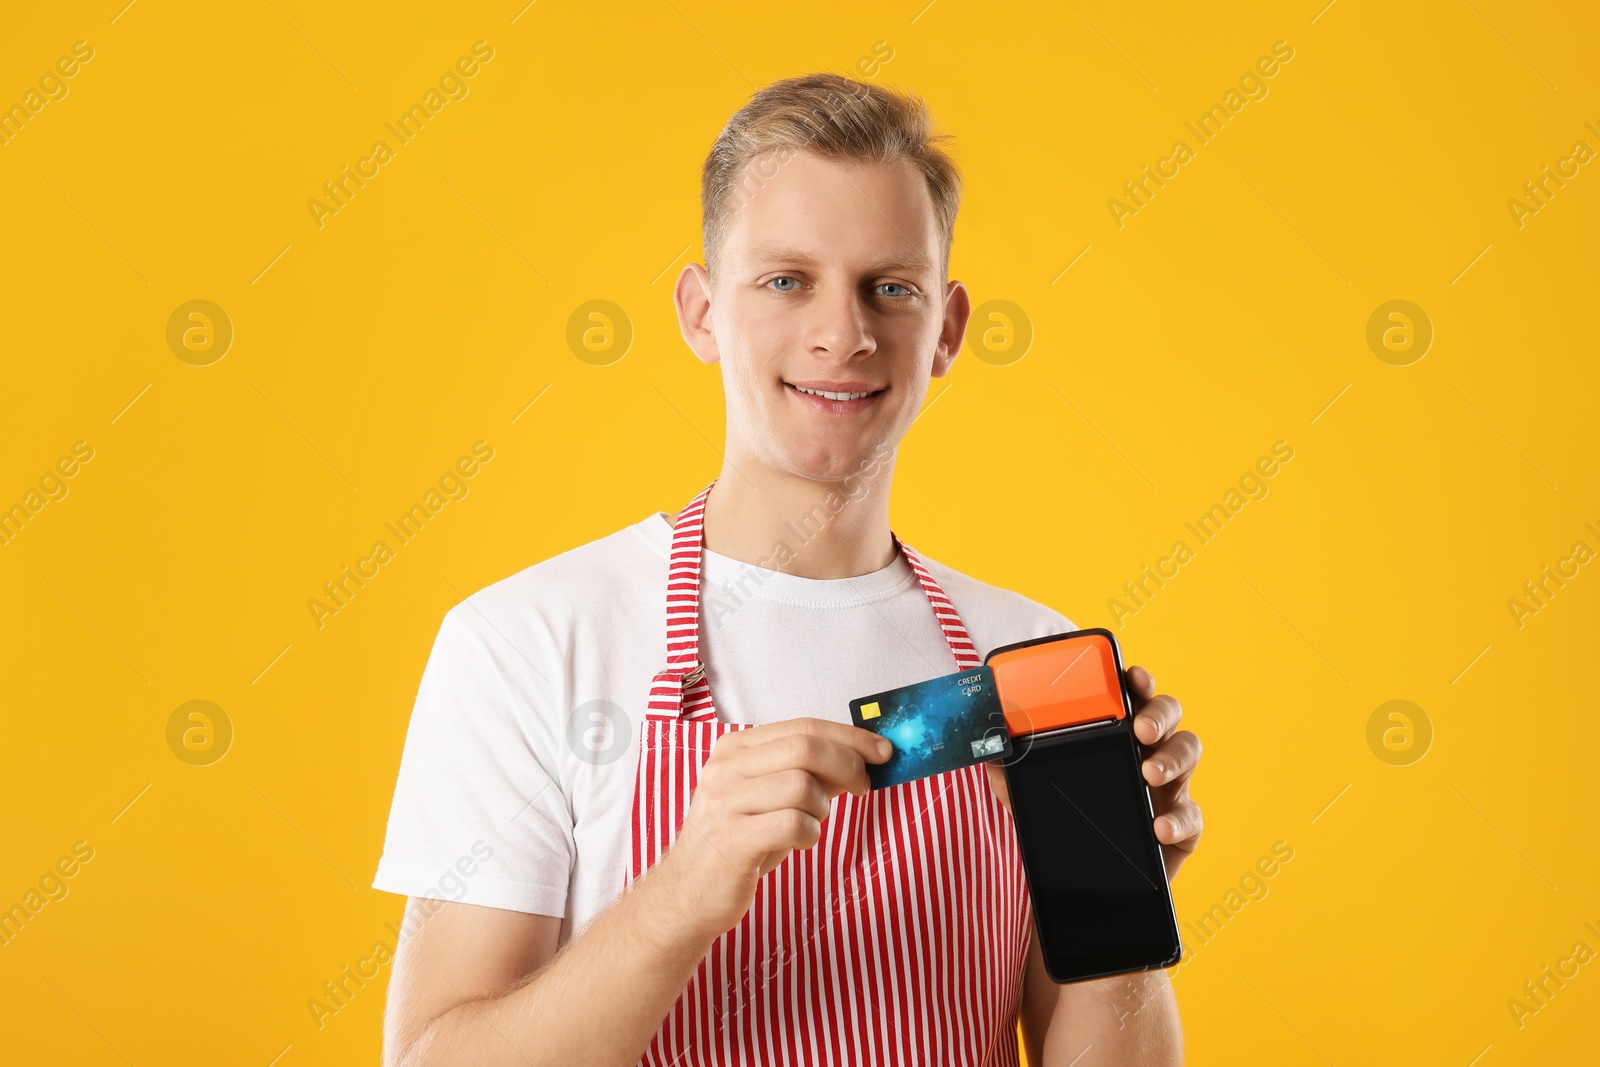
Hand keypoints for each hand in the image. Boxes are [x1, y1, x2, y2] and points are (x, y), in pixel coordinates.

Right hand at [657, 717, 891, 939]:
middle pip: (805, 748)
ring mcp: (725, 803)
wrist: (688, 893)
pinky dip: (810, 834)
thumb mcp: (766, 797)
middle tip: (863, 786)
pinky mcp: (732, 840)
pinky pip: (794, 824)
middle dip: (848, 764)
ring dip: (822, 807)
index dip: (849, 736)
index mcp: (734, 749)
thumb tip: (859, 756)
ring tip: (810, 822)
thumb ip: (804, 772)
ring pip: (802, 785)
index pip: (802, 727)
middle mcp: (725, 769)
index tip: (881, 749)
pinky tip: (799, 842)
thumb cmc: (737, 842)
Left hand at [983, 665, 1201, 879]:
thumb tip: (989, 744)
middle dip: (1159, 714)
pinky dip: (1179, 819)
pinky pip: (1192, 816)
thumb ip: (1008, 767)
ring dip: (1173, 759)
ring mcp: (1167, 786)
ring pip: (1188, 753)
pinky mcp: (1180, 827)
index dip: (1135, 680)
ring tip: (1149, 774)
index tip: (1129, 674)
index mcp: (1112, 733)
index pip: (1129, 695)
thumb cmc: (1059, 822)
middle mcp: (1145, 751)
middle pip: (1168, 715)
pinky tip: (1159, 827)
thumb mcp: (1024, 792)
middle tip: (1140, 730)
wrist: (1077, 883)